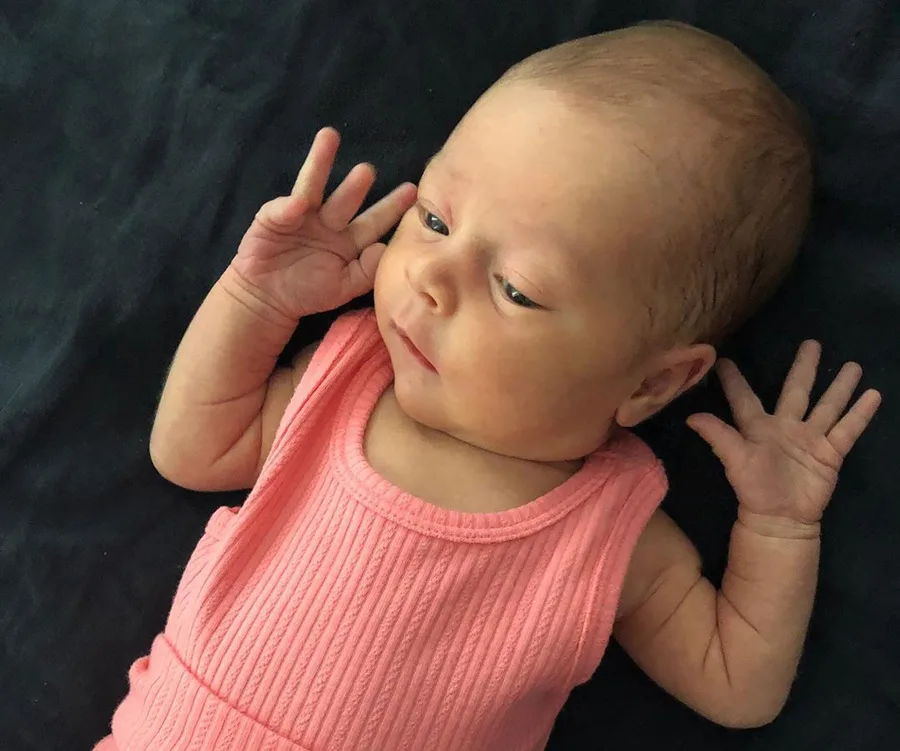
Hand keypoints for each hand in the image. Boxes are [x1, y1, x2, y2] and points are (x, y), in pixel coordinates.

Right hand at [229, 127, 416, 319]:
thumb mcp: (343, 288)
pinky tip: (296, 204)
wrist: (268, 299)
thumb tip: (383, 248)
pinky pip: (282, 210)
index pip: (375, 222)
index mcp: (349, 240)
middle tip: (368, 170)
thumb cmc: (309, 292)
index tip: (412, 191)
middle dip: (357, 184)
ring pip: (313, 187)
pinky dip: (288, 207)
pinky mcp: (273, 218)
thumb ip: (366, 272)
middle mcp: (328, 223)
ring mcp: (301, 216)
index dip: (392, 207)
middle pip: (346, 199)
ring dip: (320, 163)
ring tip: (329, 137)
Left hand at [687, 341, 880, 535]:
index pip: (744, 398)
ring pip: (828, 405)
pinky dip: (860, 413)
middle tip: (812, 342)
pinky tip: (873, 394)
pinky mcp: (830, 452)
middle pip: (797, 390)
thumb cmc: (753, 488)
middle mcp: (785, 426)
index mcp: (758, 427)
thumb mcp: (733, 460)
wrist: (781, 519)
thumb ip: (717, 436)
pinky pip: (848, 429)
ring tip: (853, 365)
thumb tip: (690, 416)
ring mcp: (810, 438)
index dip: (734, 381)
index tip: (725, 360)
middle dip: (804, 367)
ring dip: (840, 386)